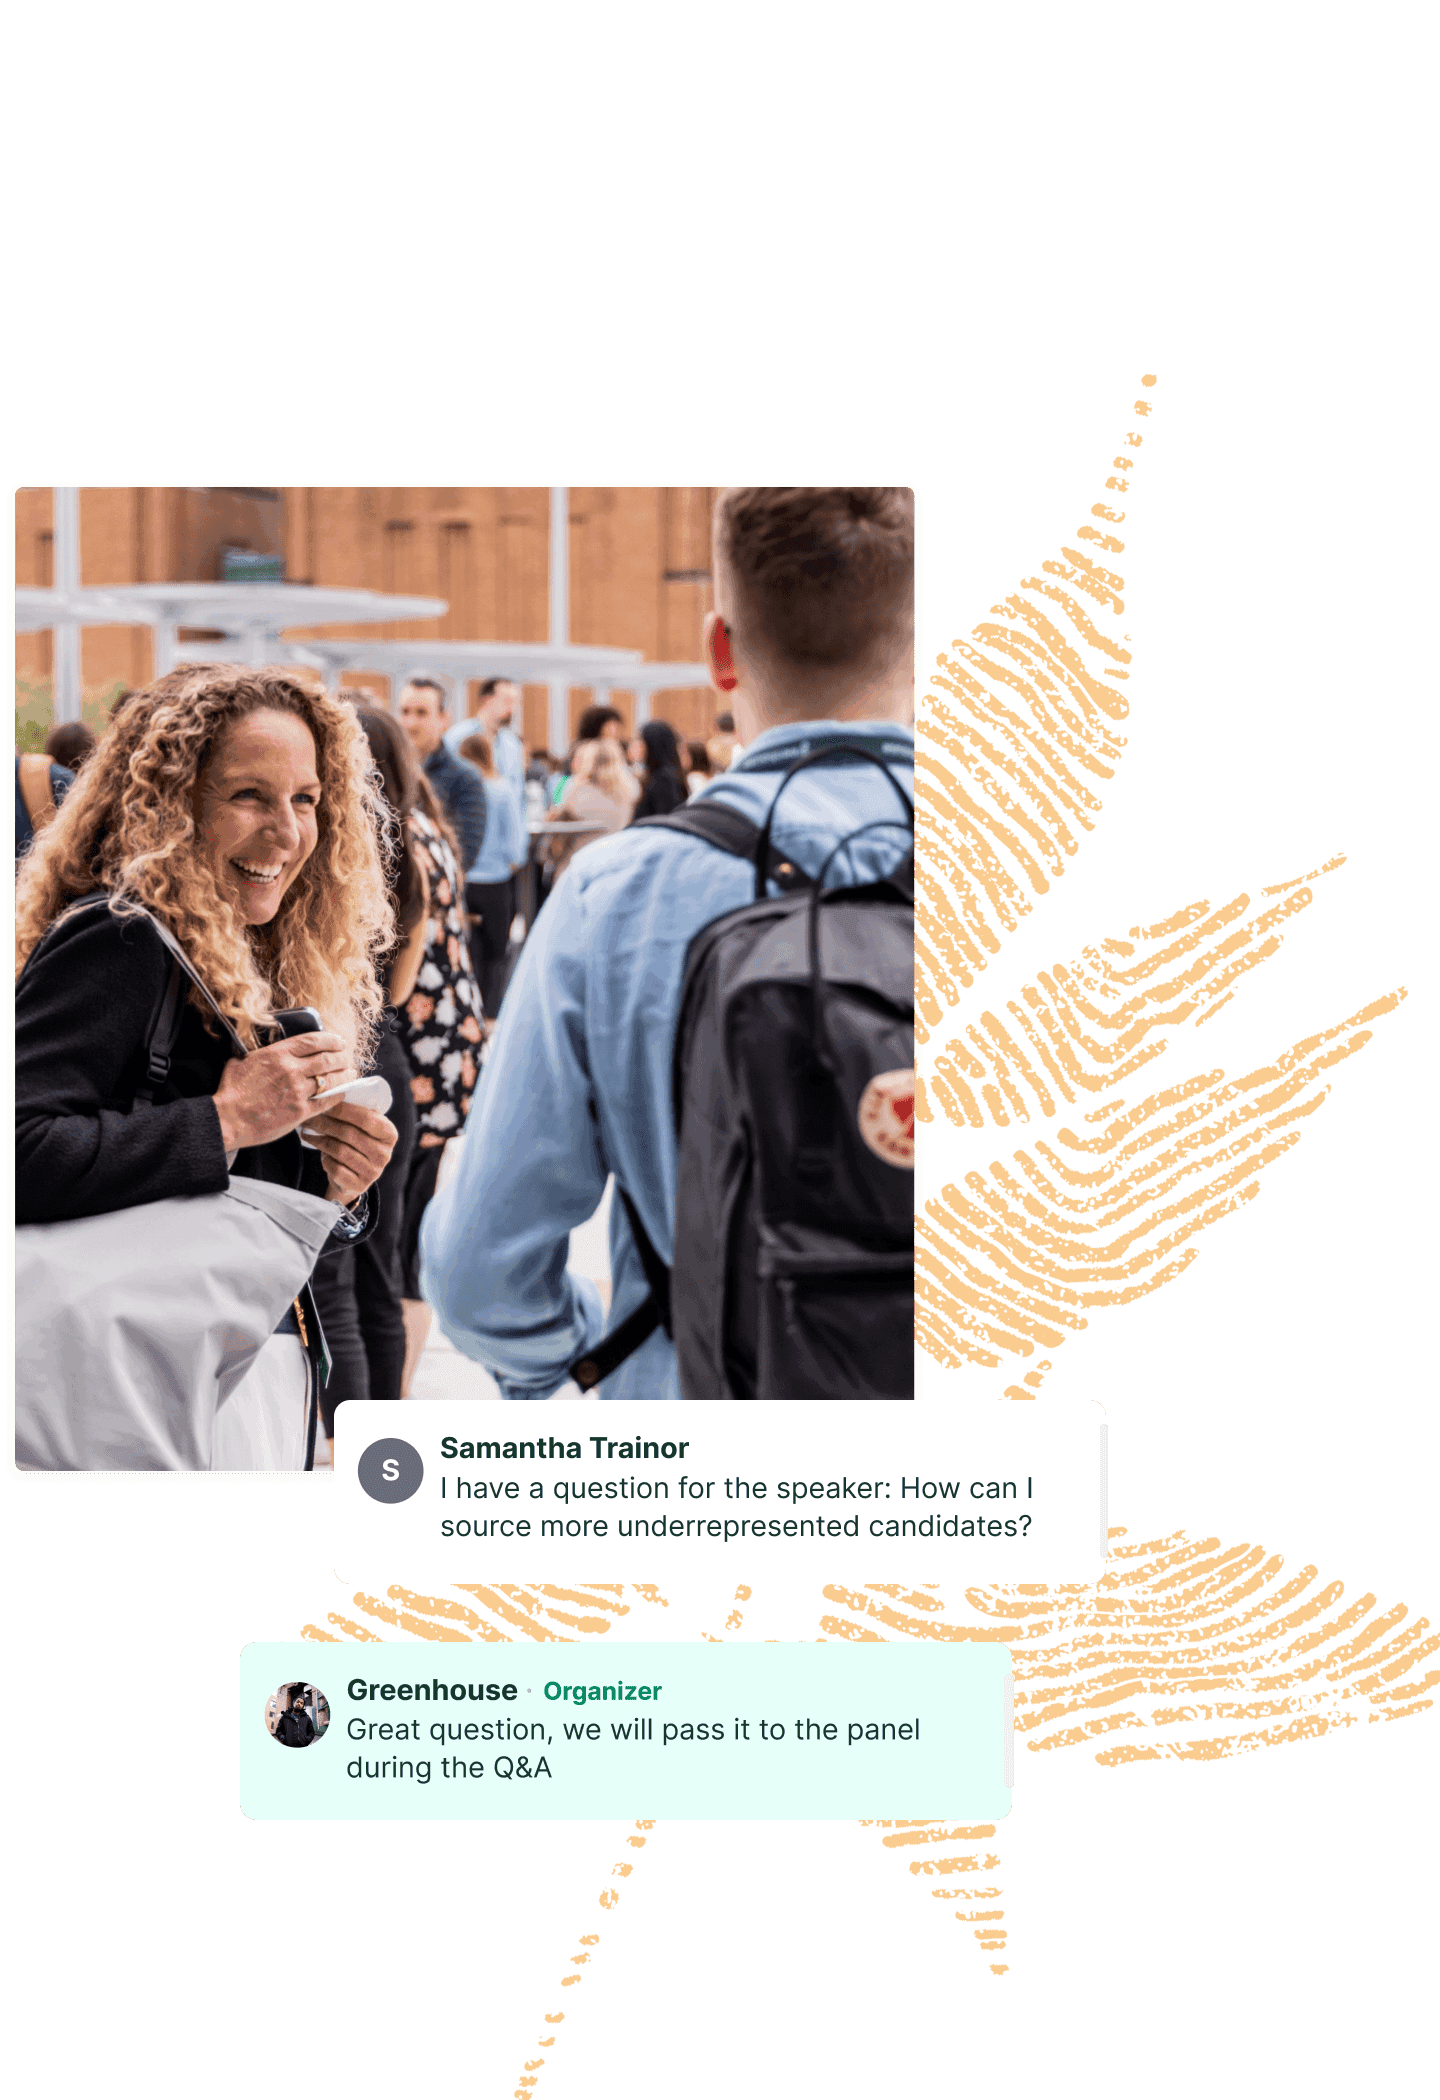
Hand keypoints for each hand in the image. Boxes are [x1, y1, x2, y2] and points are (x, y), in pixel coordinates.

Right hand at [212, 1033, 355, 1153]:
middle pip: (327, 1059)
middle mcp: (291, 1070)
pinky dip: (337, 1096)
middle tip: (347, 1058)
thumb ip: (258, 1054)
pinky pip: (326, 1102)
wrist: (228, 1119)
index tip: (338, 1041)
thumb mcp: (240, 1062)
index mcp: (277, 1054)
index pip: (313, 1041)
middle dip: (341, 1057)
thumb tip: (261, 1051)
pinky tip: (342, 1093)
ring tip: (351, 1074)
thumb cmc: (230, 1092)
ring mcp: (297, 1091)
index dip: (331, 1040)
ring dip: (345, 1076)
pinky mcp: (300, 1111)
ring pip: (331, 1080)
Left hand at [301, 1102, 397, 1206]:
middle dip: (325, 1123)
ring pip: (340, 1151)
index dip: (342, 1109)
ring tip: (307, 1132)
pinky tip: (319, 1152)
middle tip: (308, 1118)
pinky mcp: (359, 1185)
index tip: (323, 1102)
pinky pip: (336, 1168)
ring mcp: (374, 1171)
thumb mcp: (363, 1128)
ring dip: (319, 1140)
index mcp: (390, 1134)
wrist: (355, 1177)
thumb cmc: (356, 1143)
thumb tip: (329, 1095)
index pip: (365, 1118)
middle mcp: (385, 1154)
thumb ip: (356, 1113)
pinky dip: (324, 1159)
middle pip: (349, 1134)